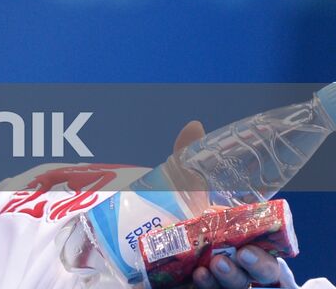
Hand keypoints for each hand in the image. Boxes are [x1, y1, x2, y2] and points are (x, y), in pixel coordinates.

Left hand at [172, 123, 297, 288]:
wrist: (133, 238)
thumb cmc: (172, 207)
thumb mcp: (180, 185)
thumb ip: (190, 159)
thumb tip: (195, 126)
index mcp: (242, 237)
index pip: (267, 251)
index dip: (265, 256)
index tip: (251, 248)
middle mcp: (235, 261)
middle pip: (260, 273)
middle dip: (256, 267)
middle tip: (241, 255)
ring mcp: (219, 277)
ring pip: (238, 287)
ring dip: (231, 278)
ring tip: (215, 265)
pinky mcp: (196, 288)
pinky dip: (207, 287)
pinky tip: (197, 276)